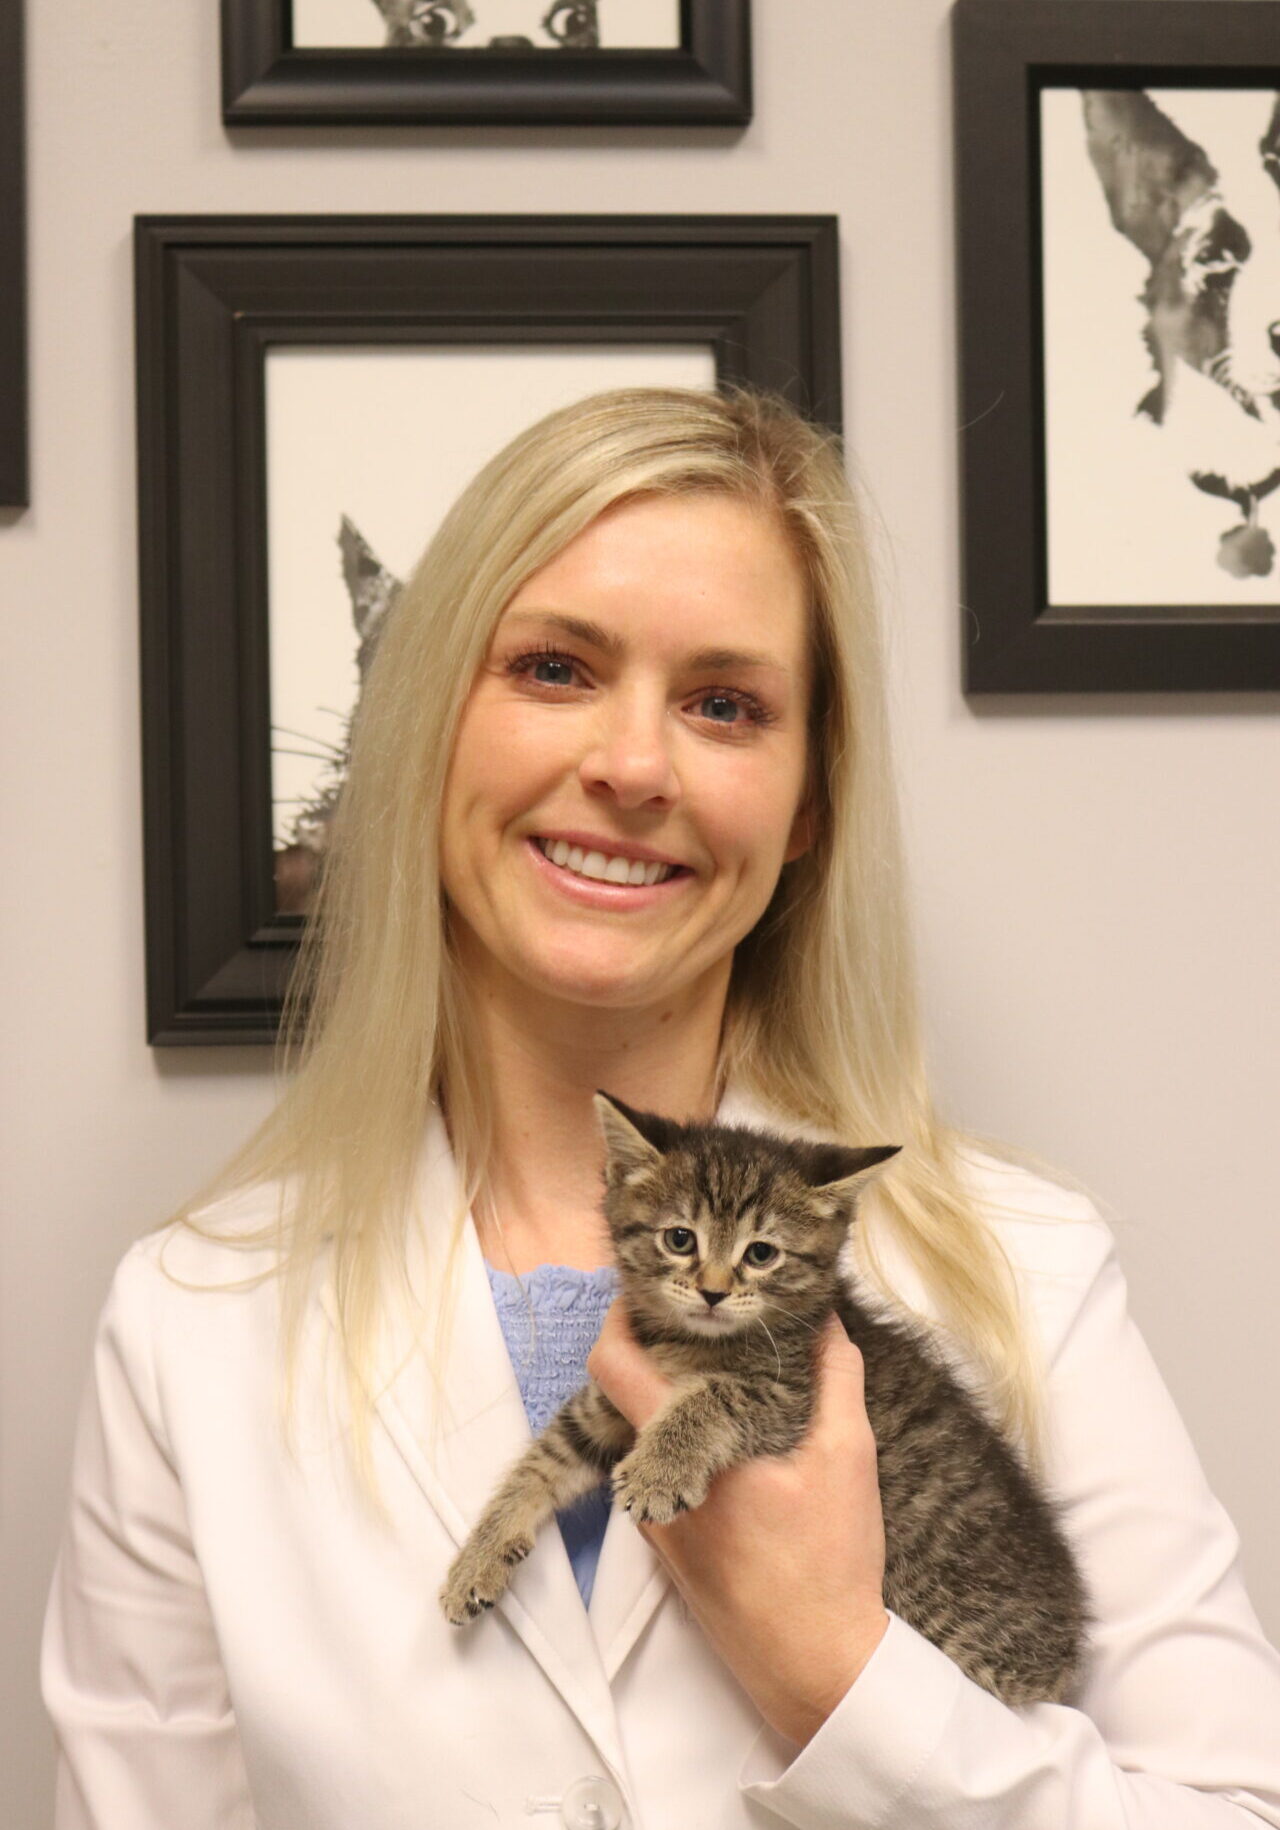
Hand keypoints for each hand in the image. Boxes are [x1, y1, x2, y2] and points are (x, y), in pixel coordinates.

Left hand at [587, 1302, 889, 1746]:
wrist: (815, 1668)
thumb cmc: (830, 1563)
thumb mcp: (846, 1455)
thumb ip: (834, 1375)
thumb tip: (826, 1318)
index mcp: (685, 1448)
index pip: (614, 1364)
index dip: (624, 1316)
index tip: (655, 1290)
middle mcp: (649, 1486)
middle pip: (624, 1397)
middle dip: (658, 1355)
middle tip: (706, 1326)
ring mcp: (654, 1524)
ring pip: (644, 1439)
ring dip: (674, 1405)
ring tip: (728, 1380)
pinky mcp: (669, 1551)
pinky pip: (661, 1478)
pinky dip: (685, 1449)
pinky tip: (738, 1450)